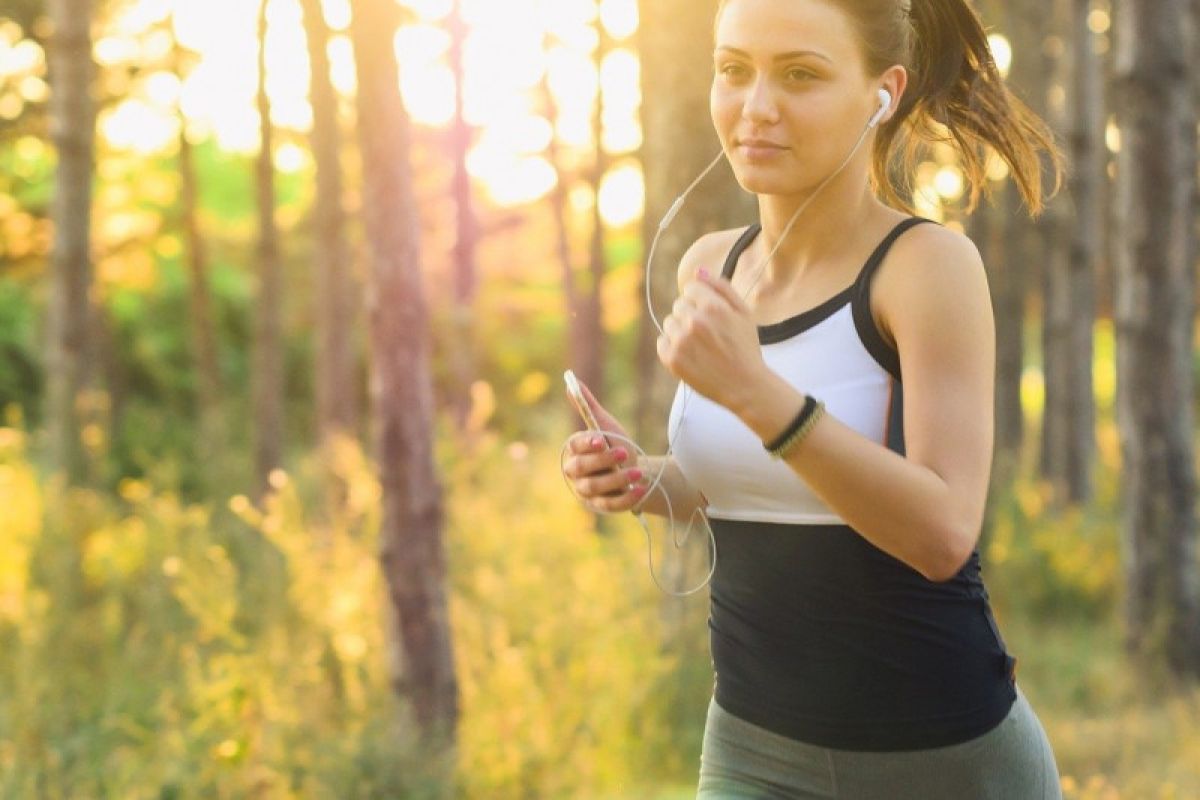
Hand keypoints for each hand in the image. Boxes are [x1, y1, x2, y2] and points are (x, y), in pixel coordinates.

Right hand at [562, 379, 647, 512]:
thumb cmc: (616, 446)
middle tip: (624, 452)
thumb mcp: (606, 426)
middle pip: (581, 468)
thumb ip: (588, 407)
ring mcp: (587, 492)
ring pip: (596, 487)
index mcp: (575, 451)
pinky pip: (610, 505)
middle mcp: (576, 473)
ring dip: (617, 479)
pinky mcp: (601, 506)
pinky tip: (640, 489)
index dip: (586, 444)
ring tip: (638, 472)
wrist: (635, 472)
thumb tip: (571, 381)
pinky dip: (626, 498)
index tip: (601, 439)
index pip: (574, 447)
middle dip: (602, 460)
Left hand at [656, 268, 765, 411]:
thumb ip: (721, 287)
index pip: (690, 289)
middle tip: (709, 334)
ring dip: (681, 331)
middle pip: (679, 305)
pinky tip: (691, 356)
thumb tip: (698, 271)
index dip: (701, 301)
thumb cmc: (745, 348)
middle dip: (691, 316)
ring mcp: (681, 341)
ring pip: (669, 323)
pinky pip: (662, 342)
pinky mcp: (671, 359)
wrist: (744, 386)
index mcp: (713, 307)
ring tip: (701, 346)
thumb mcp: (743, 313)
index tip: (711, 316)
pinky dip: (673, 347)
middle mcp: (694, 322)